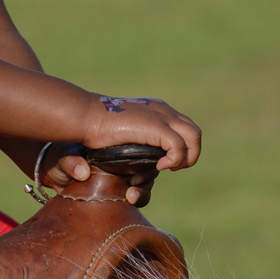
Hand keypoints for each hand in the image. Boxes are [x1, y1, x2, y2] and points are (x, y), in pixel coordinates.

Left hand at [35, 141, 154, 206]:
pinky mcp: (113, 195)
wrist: (50, 173)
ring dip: (142, 195)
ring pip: (141, 188)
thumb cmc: (58, 157)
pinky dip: (133, 204)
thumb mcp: (62, 156)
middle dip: (145, 184)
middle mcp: (120, 164)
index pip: (138, 155)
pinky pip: (130, 201)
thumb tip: (82, 172)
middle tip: (133, 193)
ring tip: (131, 199)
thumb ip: (71, 161)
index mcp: (114, 150)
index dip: (144, 165)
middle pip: (146, 172)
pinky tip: (127, 207)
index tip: (136, 177)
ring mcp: (119, 180)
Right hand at [82, 94, 201, 174]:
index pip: (184, 128)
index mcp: (157, 110)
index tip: (163, 163)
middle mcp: (163, 110)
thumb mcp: (123, 134)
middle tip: (170, 168)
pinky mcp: (156, 126)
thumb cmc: (96, 128)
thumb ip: (137, 143)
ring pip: (194, 137)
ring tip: (167, 168)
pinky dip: (174, 160)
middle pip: (194, 133)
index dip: (181, 149)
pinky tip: (159, 167)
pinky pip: (179, 146)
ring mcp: (161, 117)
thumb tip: (140, 160)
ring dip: (186, 157)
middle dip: (189, 154)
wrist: (86, 116)